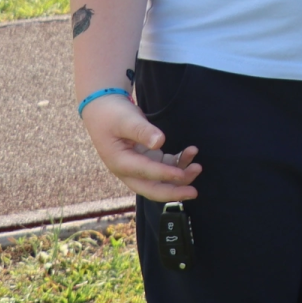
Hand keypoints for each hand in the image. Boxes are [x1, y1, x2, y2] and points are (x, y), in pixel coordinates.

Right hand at [81, 92, 201, 201]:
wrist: (103, 109)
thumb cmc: (113, 114)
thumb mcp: (126, 119)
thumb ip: (142, 130)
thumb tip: (159, 142)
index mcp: (120, 162)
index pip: (145, 173)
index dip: (165, 175)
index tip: (182, 174)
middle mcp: (129, 169)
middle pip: (151, 188)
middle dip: (173, 192)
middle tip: (194, 192)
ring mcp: (138, 166)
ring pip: (161, 180)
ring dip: (180, 177)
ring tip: (198, 166)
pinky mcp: (147, 159)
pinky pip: (165, 166)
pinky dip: (178, 163)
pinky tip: (190, 152)